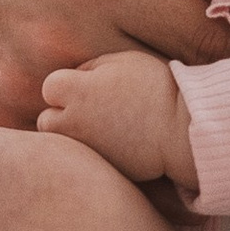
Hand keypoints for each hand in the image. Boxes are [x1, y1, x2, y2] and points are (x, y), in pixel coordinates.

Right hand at [0, 0, 229, 127]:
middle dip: (188, 94)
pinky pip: (66, 147)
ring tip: (152, 114)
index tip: (229, 58)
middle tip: (202, 95)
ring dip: (140, 125)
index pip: (203, 40)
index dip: (227, 54)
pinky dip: (88, 142)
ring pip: (121, 130)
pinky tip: (97, 126)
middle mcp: (65, 33)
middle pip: (167, 91)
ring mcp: (27, 80)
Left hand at [36, 47, 195, 185]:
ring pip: (61, 145)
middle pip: (46, 120)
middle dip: (60, 115)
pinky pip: (83, 161)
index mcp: (78, 91)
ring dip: (72, 136)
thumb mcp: (123, 61)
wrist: (183, 130)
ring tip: (98, 129)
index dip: (67, 85)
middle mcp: (74, 122)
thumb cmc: (156, 88)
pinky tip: (112, 144)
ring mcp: (85, 149)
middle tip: (89, 111)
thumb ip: (91, 68)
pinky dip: (91, 153)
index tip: (87, 87)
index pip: (50, 87)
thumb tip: (75, 78)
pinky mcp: (99, 169)